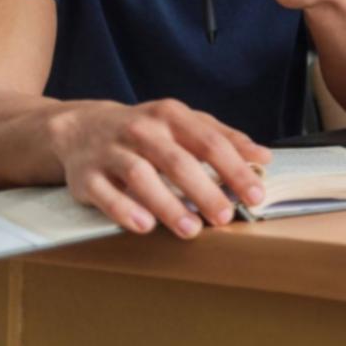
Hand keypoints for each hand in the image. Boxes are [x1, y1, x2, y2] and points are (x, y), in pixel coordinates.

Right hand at [50, 98, 272, 238]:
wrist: (82, 128)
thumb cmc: (147, 130)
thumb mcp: (185, 124)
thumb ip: (224, 138)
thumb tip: (263, 157)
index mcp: (171, 116)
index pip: (209, 142)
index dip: (234, 169)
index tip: (255, 194)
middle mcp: (141, 130)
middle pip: (177, 161)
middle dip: (204, 190)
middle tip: (225, 217)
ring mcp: (111, 152)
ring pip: (140, 176)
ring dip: (167, 205)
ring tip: (191, 229)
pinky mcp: (86, 176)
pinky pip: (105, 193)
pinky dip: (124, 210)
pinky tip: (145, 226)